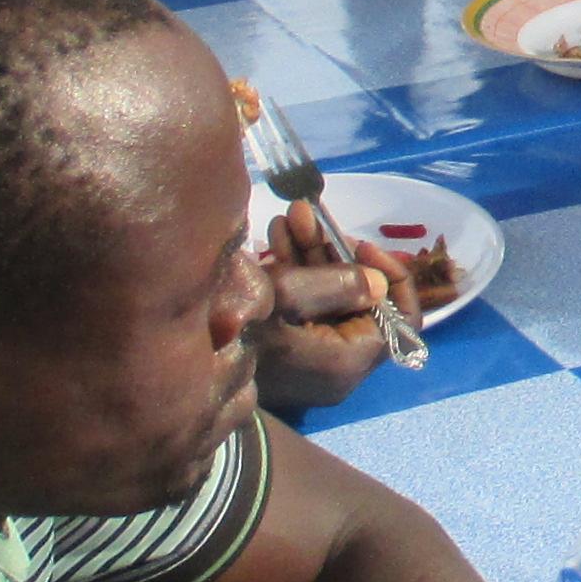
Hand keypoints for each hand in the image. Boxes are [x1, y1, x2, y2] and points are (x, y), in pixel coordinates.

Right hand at [253, 215, 414, 411]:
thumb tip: (376, 282)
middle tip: (311, 214)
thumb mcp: (288, 294)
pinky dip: (292, 273)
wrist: (177, 367)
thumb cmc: (239, 329)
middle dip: (334, 251)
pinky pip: (302, 307)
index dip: (392, 277)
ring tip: (290, 214)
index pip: (403, 319)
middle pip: (357, 299)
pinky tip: (275, 234)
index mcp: (351, 360)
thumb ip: (339, 282)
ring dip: (310, 254)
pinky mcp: (284, 350)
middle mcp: (336, 365)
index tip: (361, 245)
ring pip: (326, 297)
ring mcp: (309, 357)